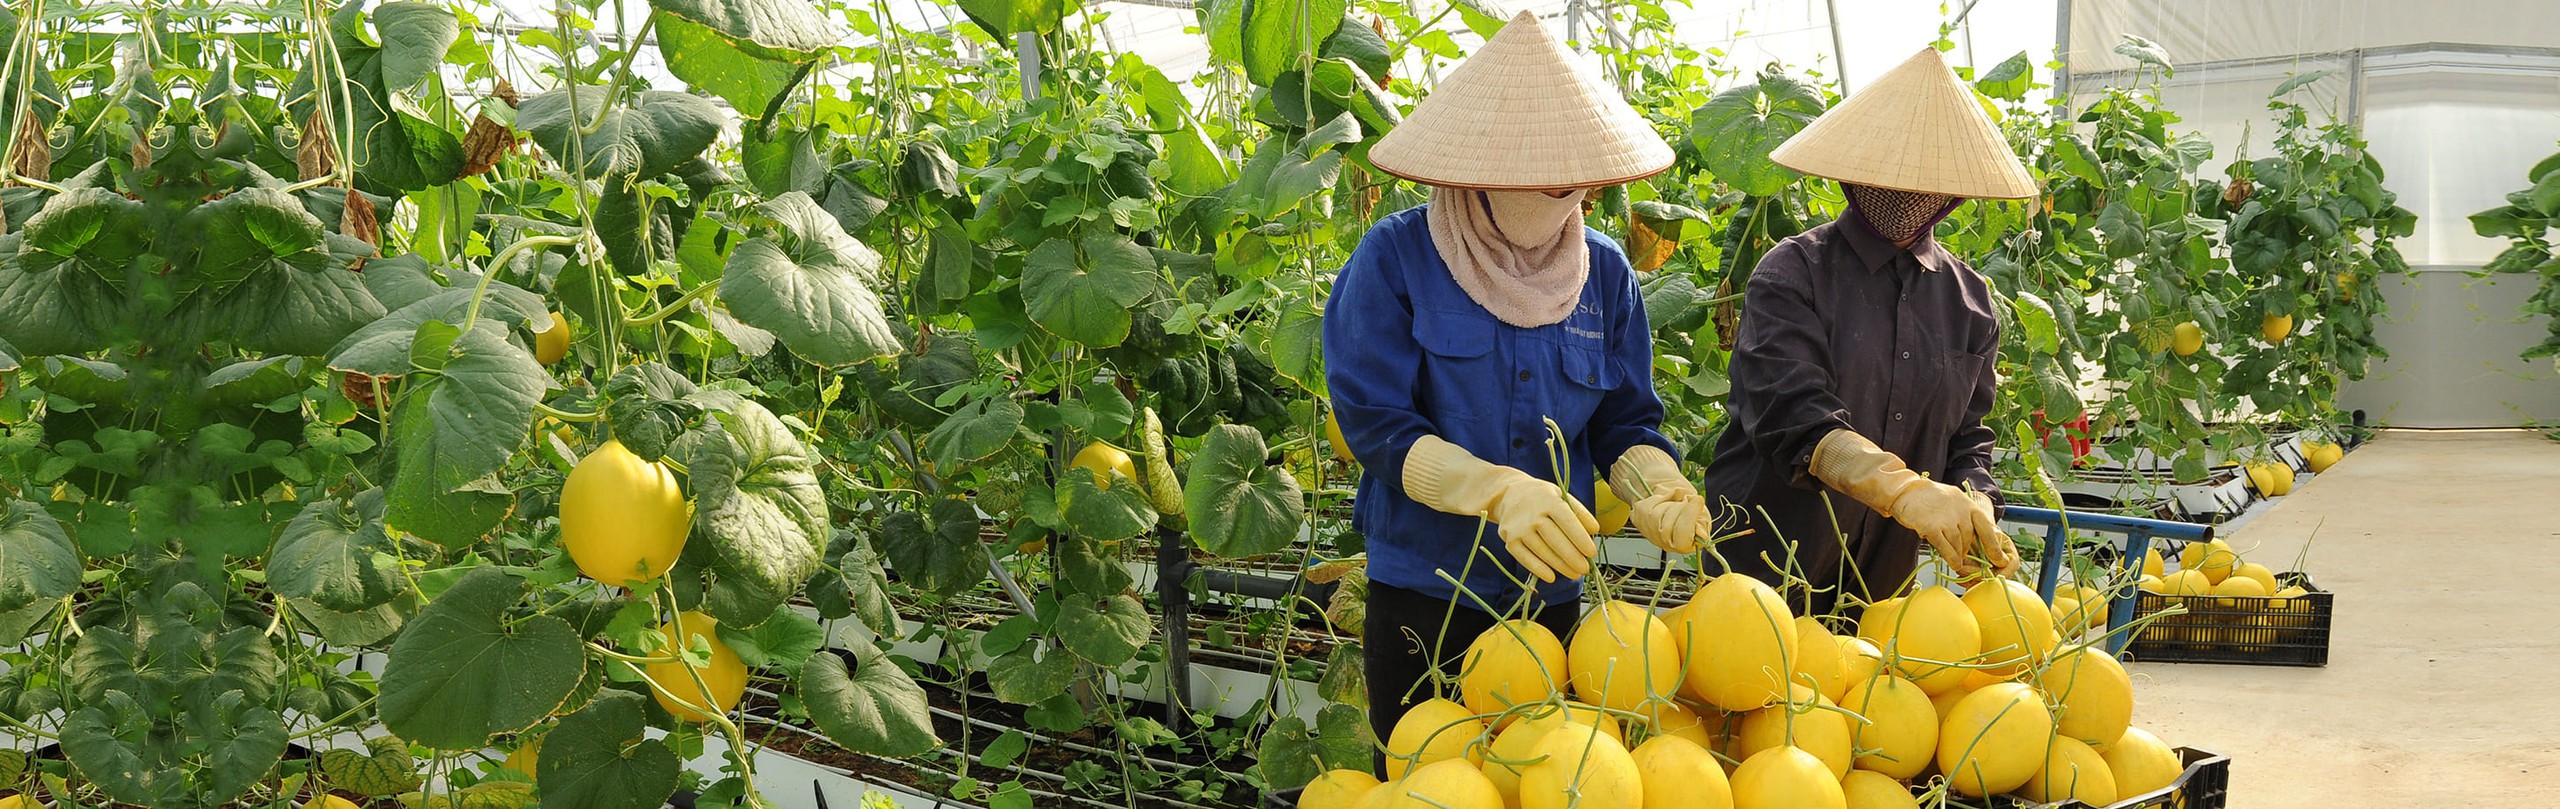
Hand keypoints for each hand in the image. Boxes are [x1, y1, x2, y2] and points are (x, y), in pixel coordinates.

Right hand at [1486, 476, 1600, 582]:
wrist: (1508, 495)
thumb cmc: (1541, 498)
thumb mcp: (1561, 496)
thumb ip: (1580, 512)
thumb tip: (1594, 530)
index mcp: (1549, 501)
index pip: (1567, 521)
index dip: (1580, 539)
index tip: (1591, 553)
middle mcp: (1532, 515)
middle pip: (1555, 539)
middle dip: (1572, 557)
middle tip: (1585, 569)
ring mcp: (1519, 529)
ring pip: (1542, 551)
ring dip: (1560, 566)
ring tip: (1574, 574)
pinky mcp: (1509, 541)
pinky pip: (1525, 558)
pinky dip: (1538, 569)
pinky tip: (1551, 577)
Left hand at [1627, 489, 1708, 553]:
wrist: (1666, 492)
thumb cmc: (1686, 506)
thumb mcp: (1701, 515)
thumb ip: (1702, 524)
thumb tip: (1702, 534)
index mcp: (1685, 544)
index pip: (1683, 536)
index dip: (1690, 515)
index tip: (1697, 499)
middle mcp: (1666, 543)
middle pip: (1668, 525)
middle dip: (1679, 506)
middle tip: (1686, 499)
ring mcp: (1650, 533)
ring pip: (1655, 515)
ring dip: (1667, 501)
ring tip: (1674, 500)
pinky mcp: (1638, 521)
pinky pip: (1644, 508)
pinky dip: (1655, 499)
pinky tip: (1661, 499)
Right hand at [1890, 482, 2015, 574]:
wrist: (1907, 491)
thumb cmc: (1930, 498)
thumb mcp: (1954, 501)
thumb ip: (1966, 516)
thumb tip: (1975, 539)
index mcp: (1969, 505)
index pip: (1987, 528)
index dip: (1994, 547)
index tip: (1999, 560)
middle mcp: (1960, 512)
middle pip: (1970, 540)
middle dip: (1969, 552)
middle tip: (1966, 559)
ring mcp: (1946, 519)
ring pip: (1959, 545)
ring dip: (1960, 556)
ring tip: (1957, 562)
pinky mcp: (1931, 527)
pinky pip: (1945, 548)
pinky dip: (1951, 558)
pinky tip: (1953, 564)